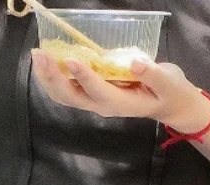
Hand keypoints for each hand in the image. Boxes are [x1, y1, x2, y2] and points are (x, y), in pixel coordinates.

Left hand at [30, 50, 209, 131]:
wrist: (171, 103)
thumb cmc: (171, 92)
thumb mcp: (170, 83)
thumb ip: (154, 74)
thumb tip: (134, 63)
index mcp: (124, 104)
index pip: (101, 92)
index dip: (85, 77)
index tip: (71, 59)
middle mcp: (105, 105)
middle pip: (74, 98)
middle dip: (55, 78)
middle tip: (41, 54)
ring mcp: (97, 101)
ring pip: (66, 96)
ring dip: (49, 78)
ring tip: (38, 56)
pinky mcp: (92, 93)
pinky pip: (68, 89)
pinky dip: (53, 77)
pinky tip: (46, 61)